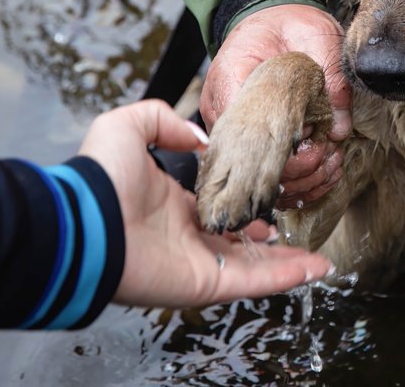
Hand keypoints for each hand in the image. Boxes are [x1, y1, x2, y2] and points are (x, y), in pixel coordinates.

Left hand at [78, 100, 331, 306]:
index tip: (271, 199)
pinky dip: (285, 277)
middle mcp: (188, 238)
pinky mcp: (204, 283)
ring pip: (254, 267)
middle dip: (273, 243)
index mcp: (173, 207)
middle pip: (241, 245)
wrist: (83, 221)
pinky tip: (315, 269)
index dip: (246, 206)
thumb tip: (198, 139)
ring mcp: (198, 263)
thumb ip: (163, 120)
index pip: (218, 211)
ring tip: (321, 261)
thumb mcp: (128, 125)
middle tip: (301, 235)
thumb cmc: (99, 177)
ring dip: (290, 264)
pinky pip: (252, 281)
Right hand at [201, 4, 351, 209]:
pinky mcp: (246, 141)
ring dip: (300, 181)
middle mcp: (223, 112)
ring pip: (257, 178)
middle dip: (296, 169)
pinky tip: (322, 172)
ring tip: (331, 164)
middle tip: (329, 155)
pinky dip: (296, 182)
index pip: (247, 133)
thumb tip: (339, 128)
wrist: (270, 18)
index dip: (285, 149)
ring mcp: (231, 131)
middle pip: (249, 164)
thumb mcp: (315, 35)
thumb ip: (330, 77)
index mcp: (231, 80)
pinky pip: (265, 175)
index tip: (317, 142)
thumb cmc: (286, 24)